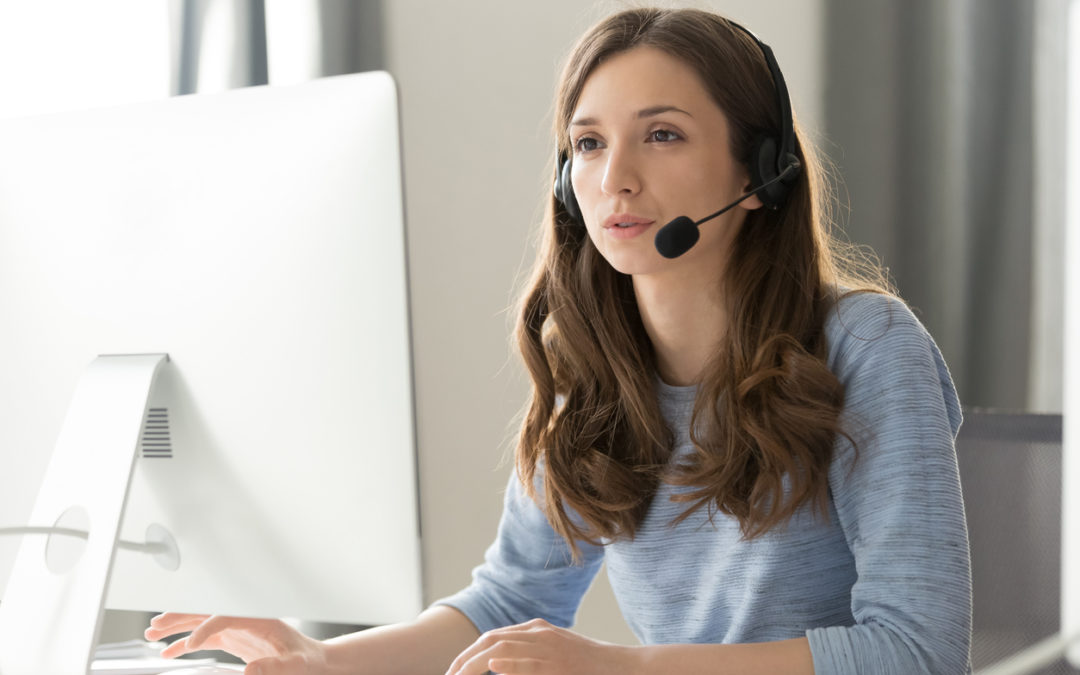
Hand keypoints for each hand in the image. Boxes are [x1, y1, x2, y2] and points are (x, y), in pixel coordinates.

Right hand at [144, 613, 328, 674]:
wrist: (311, 660)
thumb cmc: (306, 660)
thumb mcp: (295, 665)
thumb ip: (275, 667)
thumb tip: (250, 671)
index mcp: (259, 618)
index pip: (226, 616)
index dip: (207, 628)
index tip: (192, 644)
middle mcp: (245, 618)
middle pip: (207, 611)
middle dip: (181, 617)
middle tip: (155, 625)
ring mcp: (237, 628)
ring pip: (201, 622)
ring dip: (177, 626)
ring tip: (151, 633)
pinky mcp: (233, 638)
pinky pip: (205, 638)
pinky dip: (186, 643)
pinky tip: (168, 651)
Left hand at [444, 618, 637, 674]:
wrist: (623, 668)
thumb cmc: (589, 667)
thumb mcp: (557, 653)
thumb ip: (531, 655)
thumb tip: (500, 666)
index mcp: (537, 630)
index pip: (493, 637)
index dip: (469, 653)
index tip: (453, 671)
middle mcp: (539, 634)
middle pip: (491, 640)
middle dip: (465, 659)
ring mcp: (548, 648)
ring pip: (502, 650)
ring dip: (475, 664)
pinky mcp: (558, 665)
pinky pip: (528, 663)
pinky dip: (509, 665)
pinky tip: (493, 668)